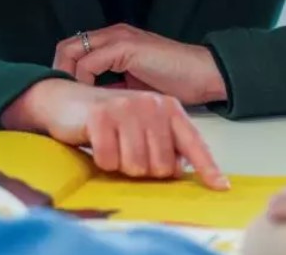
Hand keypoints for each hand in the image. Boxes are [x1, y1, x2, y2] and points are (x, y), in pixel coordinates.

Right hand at [0, 78, 229, 189]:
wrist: (64, 98)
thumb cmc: (106, 117)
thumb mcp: (142, 126)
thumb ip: (164, 143)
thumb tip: (180, 170)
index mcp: (167, 107)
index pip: (193, 142)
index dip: (207, 167)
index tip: (220, 186)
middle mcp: (151, 104)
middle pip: (161, 166)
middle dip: (142, 169)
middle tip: (126, 151)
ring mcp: (126, 108)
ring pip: (135, 166)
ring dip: (120, 165)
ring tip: (112, 145)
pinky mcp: (101, 116)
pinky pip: (109, 160)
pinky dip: (101, 160)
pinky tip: (97, 142)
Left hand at [52, 24, 227, 105]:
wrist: (204, 75)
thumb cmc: (175, 83)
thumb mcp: (134, 87)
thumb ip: (112, 88)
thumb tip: (91, 103)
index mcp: (114, 41)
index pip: (73, 49)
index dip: (63, 71)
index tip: (62, 96)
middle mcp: (113, 34)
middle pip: (66, 46)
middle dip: (58, 72)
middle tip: (60, 99)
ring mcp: (119, 37)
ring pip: (73, 50)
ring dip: (67, 76)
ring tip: (71, 99)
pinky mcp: (127, 46)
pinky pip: (91, 62)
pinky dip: (84, 80)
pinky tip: (90, 98)